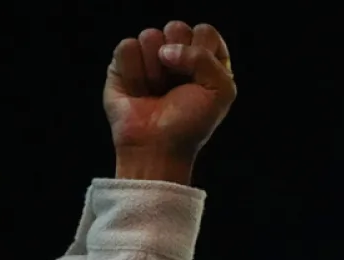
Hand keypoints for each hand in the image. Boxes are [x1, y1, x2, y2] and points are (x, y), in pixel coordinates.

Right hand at [104, 21, 236, 182]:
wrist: (157, 147)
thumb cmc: (190, 124)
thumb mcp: (220, 91)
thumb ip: (206, 58)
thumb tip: (167, 50)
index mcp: (204, 60)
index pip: (205, 32)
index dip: (202, 52)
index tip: (199, 79)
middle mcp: (177, 56)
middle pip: (177, 28)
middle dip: (178, 58)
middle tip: (175, 86)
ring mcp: (149, 59)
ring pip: (151, 35)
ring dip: (155, 70)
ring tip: (156, 91)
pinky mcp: (123, 64)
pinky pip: (128, 47)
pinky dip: (134, 73)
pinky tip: (138, 91)